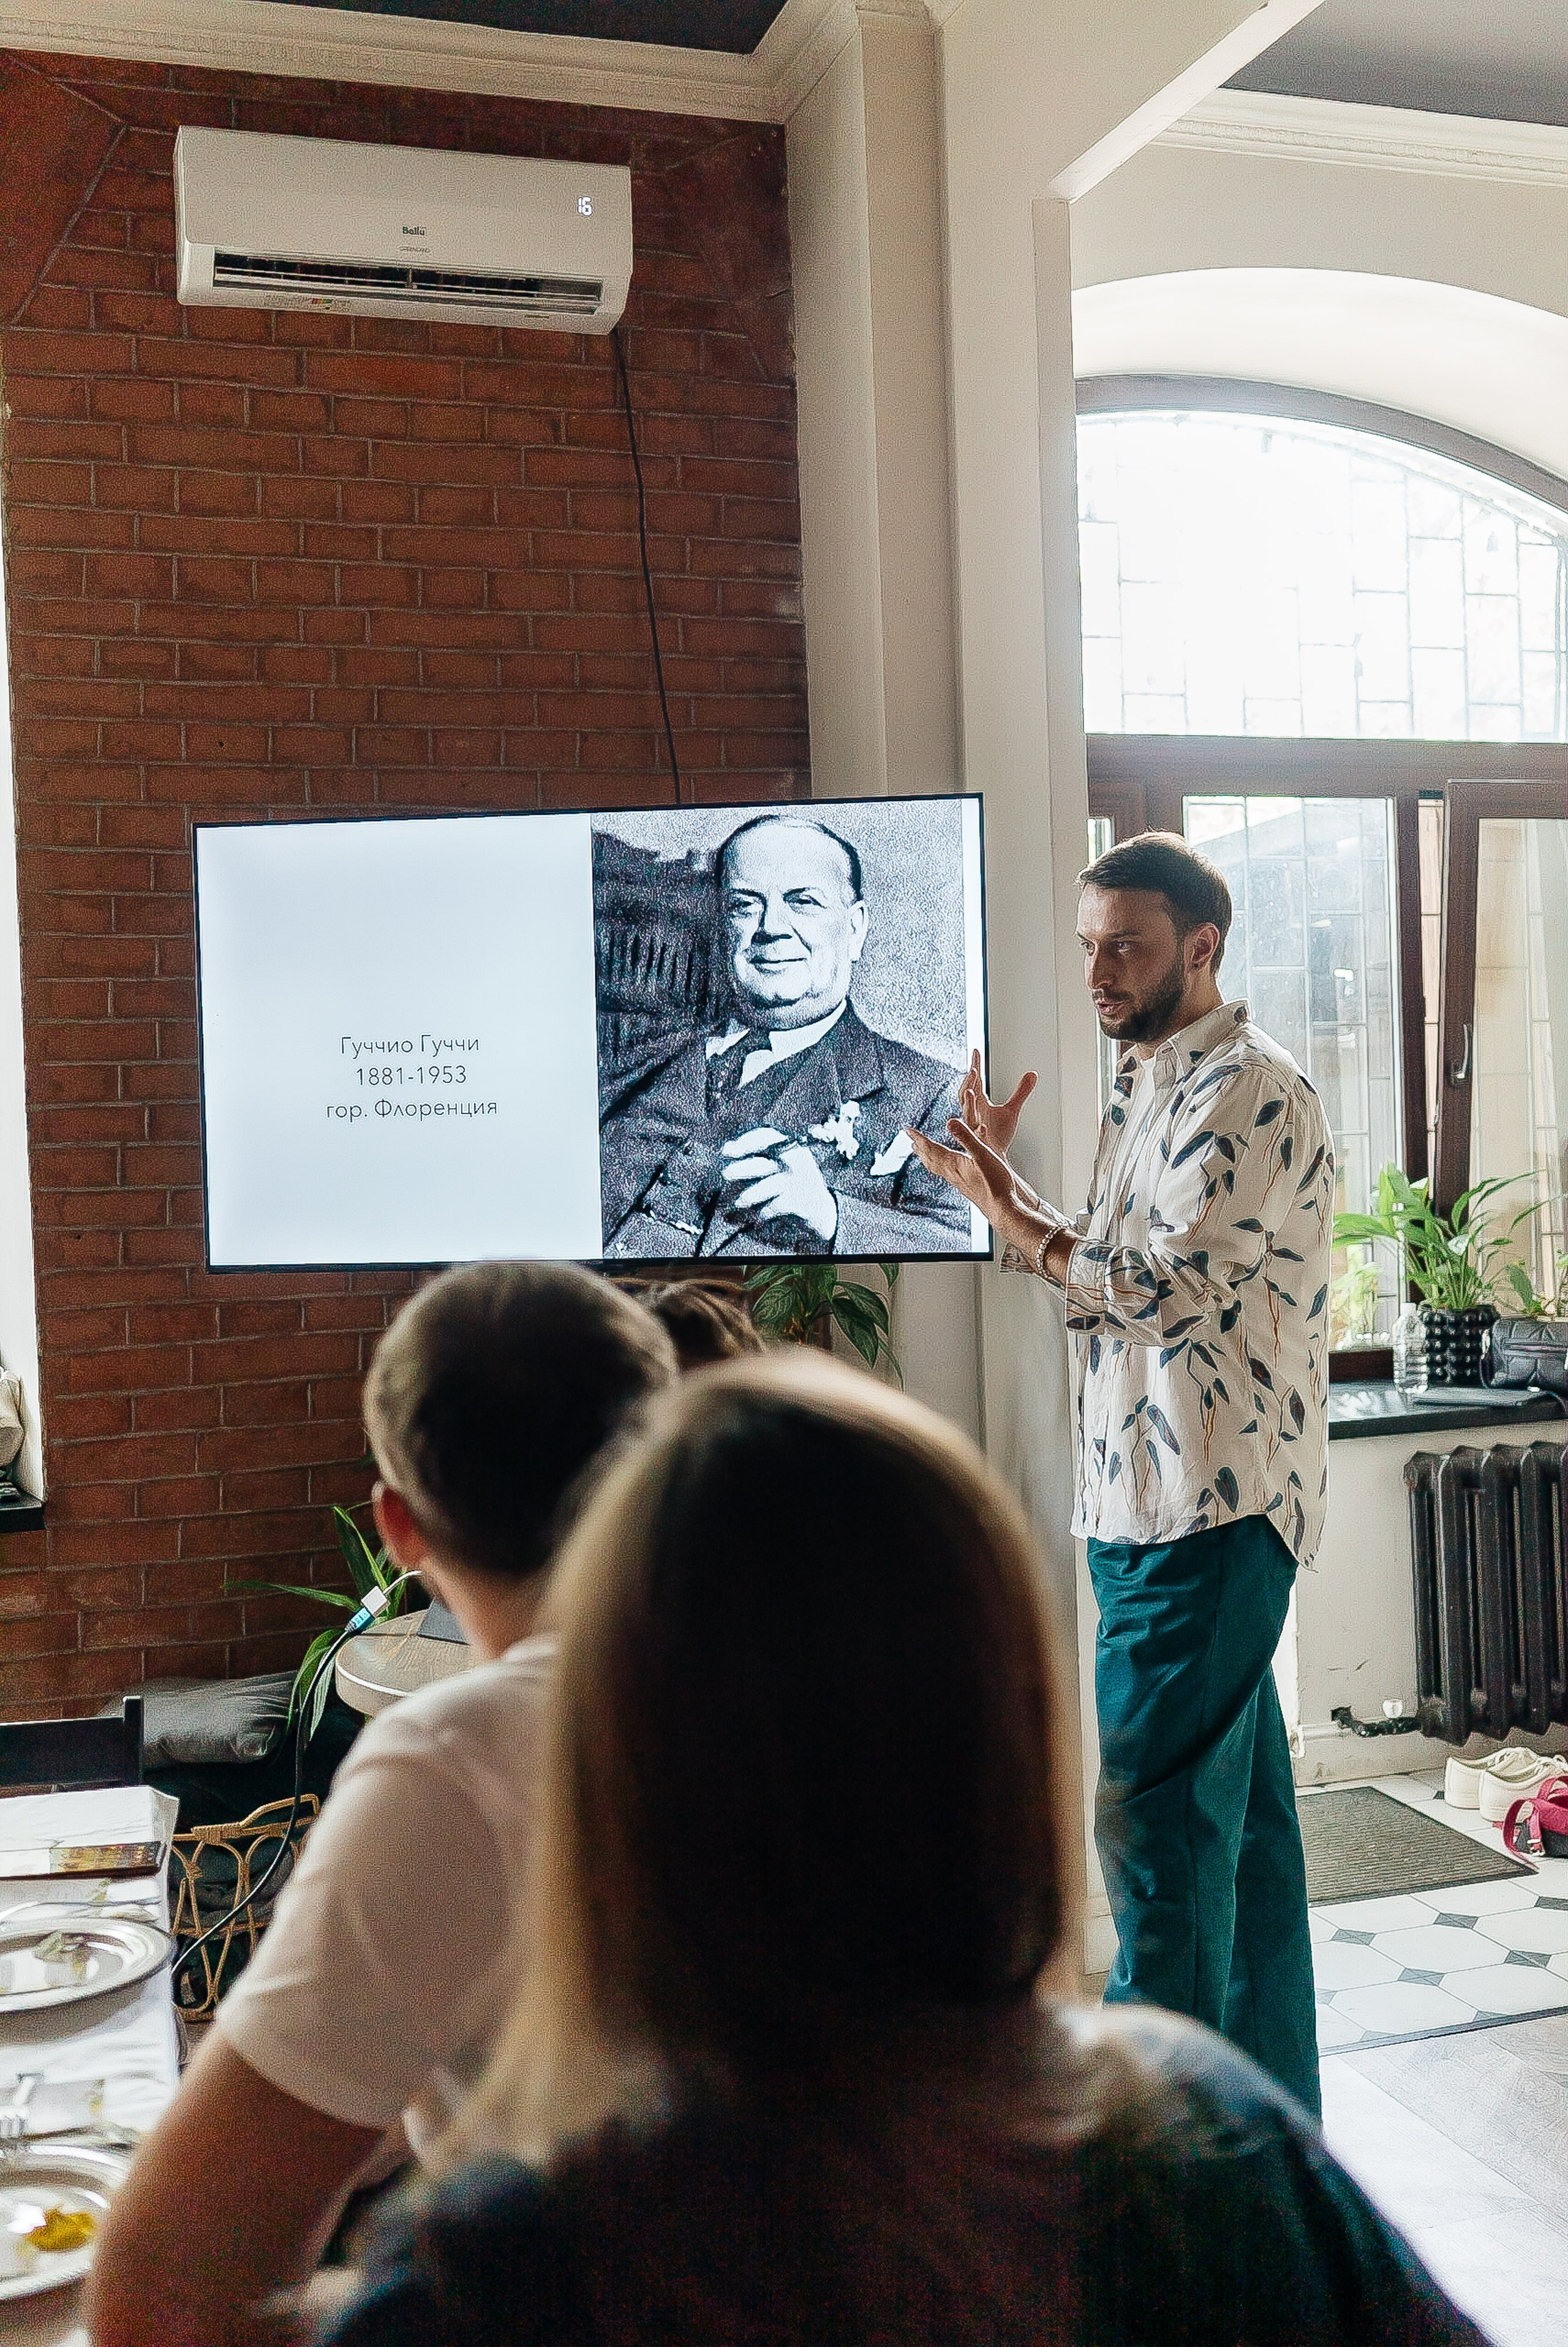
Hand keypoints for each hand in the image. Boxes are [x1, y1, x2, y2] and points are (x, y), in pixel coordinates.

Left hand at [721, 1131, 838, 1243]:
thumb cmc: (795, 1183)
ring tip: (739, 1202)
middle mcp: (797, 1160)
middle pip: (763, 1163)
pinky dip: (764, 1213)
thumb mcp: (781, 1164)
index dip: (745, 1142)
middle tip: (726, 1175)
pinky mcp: (800, 1201)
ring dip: (750, 1195)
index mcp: (791, 1147)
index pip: (767, 1136)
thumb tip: (727, 1148)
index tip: (727, 1151)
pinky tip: (759, 1217)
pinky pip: (775, 1206)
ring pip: (768, 1186)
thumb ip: (757, 1155)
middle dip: (742, 1170)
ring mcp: (799, 1181)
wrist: (822, 1210)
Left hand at [904, 1113, 1055, 1259]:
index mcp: (954, 1163)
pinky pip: (945, 1174)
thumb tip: (950, 1122)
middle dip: (920, 1148)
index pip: (931, 1148)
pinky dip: (939, 1167)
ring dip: (928, 1158)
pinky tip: (947, 1169)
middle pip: (930, 1159)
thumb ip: (967, 1137)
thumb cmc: (995, 1183)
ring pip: (937, 1168)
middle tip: (910, 1140)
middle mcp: (952, 1173)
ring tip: (922, 1154)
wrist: (1002, 1208)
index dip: (919, 1138)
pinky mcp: (964, 1187)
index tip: (908, 1131)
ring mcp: (957, 1181)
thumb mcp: (982, 1154)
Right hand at [958, 1050, 1036, 1155]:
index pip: (975, 1082)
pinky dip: (980, 1131)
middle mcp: (974, 1113)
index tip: (976, 1051)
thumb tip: (1033, 1073)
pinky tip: (984, 1127)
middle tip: (975, 1070)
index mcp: (979, 1103)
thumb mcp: (1012, 1110)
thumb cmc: (998, 1133)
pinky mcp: (979, 1142)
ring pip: (969, 1114)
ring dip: (969, 1103)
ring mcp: (975, 1127)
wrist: (995, 1156)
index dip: (975, 1066)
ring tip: (972, 1092)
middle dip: (970, 1083)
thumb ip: (1021, 1092)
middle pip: (968, 1095)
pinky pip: (977, 1136)